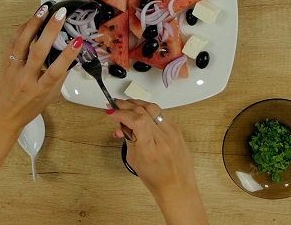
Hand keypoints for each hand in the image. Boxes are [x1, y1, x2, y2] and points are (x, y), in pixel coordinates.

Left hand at [0, 4, 81, 136]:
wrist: (0, 118)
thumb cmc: (26, 109)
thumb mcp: (49, 98)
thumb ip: (59, 78)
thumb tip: (70, 59)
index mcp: (40, 89)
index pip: (56, 70)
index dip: (67, 55)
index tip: (77, 41)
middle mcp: (26, 78)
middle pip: (38, 51)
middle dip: (50, 30)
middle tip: (60, 15)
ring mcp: (13, 70)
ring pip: (22, 43)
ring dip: (33, 24)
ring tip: (43, 10)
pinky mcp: (4, 64)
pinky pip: (12, 43)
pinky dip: (21, 30)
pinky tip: (30, 20)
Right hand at [107, 99, 207, 223]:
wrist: (177, 186)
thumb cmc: (156, 179)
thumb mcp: (134, 160)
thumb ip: (129, 138)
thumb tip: (122, 121)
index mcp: (151, 150)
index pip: (137, 121)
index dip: (122, 113)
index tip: (113, 113)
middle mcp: (164, 139)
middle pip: (143, 111)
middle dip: (126, 105)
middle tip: (115, 105)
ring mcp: (173, 133)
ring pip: (153, 108)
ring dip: (137, 103)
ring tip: (126, 105)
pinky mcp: (177, 130)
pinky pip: (161, 113)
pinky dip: (148, 109)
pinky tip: (140, 110)